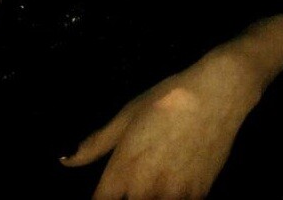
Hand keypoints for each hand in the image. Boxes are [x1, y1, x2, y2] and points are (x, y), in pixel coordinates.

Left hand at [60, 51, 261, 198]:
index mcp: (123, 168)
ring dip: (149, 198)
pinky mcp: (199, 197)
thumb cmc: (166, 98)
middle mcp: (145, 189)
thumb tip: (66, 161)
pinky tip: (173, 184)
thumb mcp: (127, 115)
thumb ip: (95, 144)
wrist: (217, 93)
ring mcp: (174, 196)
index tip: (104, 197)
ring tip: (150, 184)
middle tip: (128, 188)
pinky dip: (173, 199)